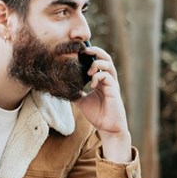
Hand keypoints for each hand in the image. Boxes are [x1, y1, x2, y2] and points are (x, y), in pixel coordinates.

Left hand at [75, 46, 131, 161]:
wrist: (107, 127)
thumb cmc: (97, 115)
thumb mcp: (82, 101)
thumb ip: (75, 93)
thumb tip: (62, 88)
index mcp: (101, 80)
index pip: (97, 61)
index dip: (90, 54)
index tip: (78, 51)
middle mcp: (108, 79)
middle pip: (105, 57)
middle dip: (95, 51)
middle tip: (83, 50)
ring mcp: (112, 83)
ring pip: (108, 64)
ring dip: (97, 63)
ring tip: (88, 70)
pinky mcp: (114, 90)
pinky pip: (107, 76)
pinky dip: (98, 77)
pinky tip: (91, 85)